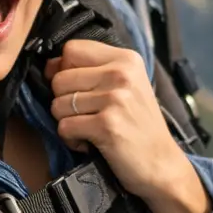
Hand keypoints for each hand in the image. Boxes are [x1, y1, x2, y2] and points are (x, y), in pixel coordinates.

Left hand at [46, 41, 210, 212]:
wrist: (162, 163)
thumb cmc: (139, 125)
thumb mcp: (126, 86)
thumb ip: (93, 70)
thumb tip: (50, 66)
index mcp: (126, 59)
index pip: (72, 49)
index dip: (64, 69)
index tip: (75, 88)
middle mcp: (122, 74)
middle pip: (59, 78)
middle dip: (64, 101)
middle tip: (86, 115)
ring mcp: (115, 99)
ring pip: (58, 104)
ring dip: (67, 122)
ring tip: (90, 128)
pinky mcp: (107, 125)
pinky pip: (64, 127)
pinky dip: (71, 140)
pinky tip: (90, 142)